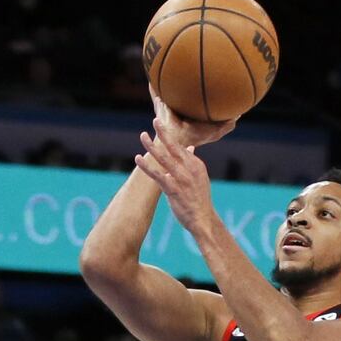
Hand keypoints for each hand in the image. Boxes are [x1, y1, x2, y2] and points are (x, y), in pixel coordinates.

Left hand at [134, 89, 237, 234]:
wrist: (203, 219)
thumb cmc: (199, 199)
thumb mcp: (200, 178)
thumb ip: (192, 162)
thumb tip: (189, 147)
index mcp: (197, 165)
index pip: (181, 148)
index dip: (170, 137)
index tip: (161, 127)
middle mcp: (190, 169)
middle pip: (174, 147)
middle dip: (164, 133)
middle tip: (155, 121)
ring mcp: (182, 179)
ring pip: (164, 158)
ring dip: (152, 146)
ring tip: (143, 136)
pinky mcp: (173, 189)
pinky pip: (157, 175)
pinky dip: (146, 166)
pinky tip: (138, 159)